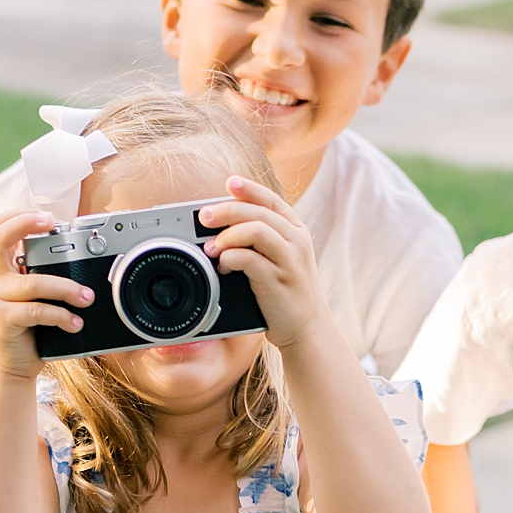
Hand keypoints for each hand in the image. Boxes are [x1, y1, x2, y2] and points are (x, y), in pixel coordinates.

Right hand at [0, 207, 93, 379]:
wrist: (15, 365)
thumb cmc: (33, 328)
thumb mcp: (41, 297)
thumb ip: (50, 276)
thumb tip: (86, 259)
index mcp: (3, 266)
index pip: (1, 228)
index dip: (20, 216)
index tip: (48, 217)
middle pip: (1, 239)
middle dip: (27, 225)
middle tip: (54, 225)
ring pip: (34, 282)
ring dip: (66, 288)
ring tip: (87, 298)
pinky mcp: (2, 318)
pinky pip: (36, 310)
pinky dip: (61, 316)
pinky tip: (75, 324)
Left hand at [199, 178, 329, 351]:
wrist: (307, 329)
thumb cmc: (287, 294)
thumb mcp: (281, 260)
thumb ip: (261, 241)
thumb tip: (223, 226)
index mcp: (296, 232)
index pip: (272, 200)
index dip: (250, 189)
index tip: (229, 183)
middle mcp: (296, 241)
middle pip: (259, 212)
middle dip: (227, 210)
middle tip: (205, 217)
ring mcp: (289, 261)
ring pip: (256, 230)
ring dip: (228, 234)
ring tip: (211, 246)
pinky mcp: (278, 281)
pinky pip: (250, 259)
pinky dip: (231, 257)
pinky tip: (223, 265)